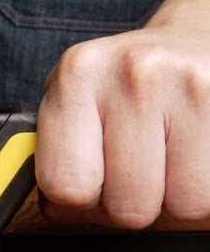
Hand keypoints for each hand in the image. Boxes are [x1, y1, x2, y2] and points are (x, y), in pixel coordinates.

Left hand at [35, 23, 209, 228]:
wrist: (188, 42)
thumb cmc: (123, 81)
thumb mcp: (73, 99)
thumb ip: (55, 151)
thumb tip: (56, 209)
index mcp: (77, 76)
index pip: (66, 184)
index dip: (76, 204)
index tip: (86, 191)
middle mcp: (132, 75)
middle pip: (127, 206)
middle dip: (128, 203)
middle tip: (132, 170)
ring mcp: (189, 88)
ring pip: (181, 207)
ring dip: (171, 197)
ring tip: (164, 158)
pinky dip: (202, 188)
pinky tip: (190, 155)